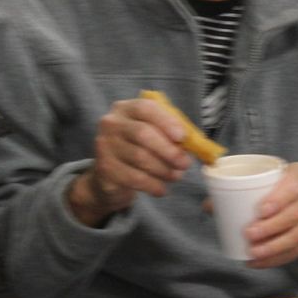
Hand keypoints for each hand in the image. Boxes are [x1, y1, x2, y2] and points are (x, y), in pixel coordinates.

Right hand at [67, 96, 191, 225]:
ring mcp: (105, 146)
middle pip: (143, 134)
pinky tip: (161, 189)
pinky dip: (153, 185)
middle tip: (185, 163)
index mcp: (125, 109)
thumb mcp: (152, 134)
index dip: (166, 122)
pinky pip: (134, 178)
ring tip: (175, 176)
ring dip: (163, 169)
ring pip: (140, 158)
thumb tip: (193, 143)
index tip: (182, 137)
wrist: (110, 174)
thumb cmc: (138, 148)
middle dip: (168, 150)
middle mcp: (111, 124)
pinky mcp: (105, 168)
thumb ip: (170, 133)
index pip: (145, 108)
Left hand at [243, 162, 297, 268]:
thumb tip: (210, 205)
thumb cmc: (274, 185)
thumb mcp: (263, 180)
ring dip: (275, 247)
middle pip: (296, 214)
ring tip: (253, 253)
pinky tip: (260, 262)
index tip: (259, 211)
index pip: (293, 186)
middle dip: (271, 227)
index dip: (278, 200)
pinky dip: (278, 258)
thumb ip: (236, 189)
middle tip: (249, 234)